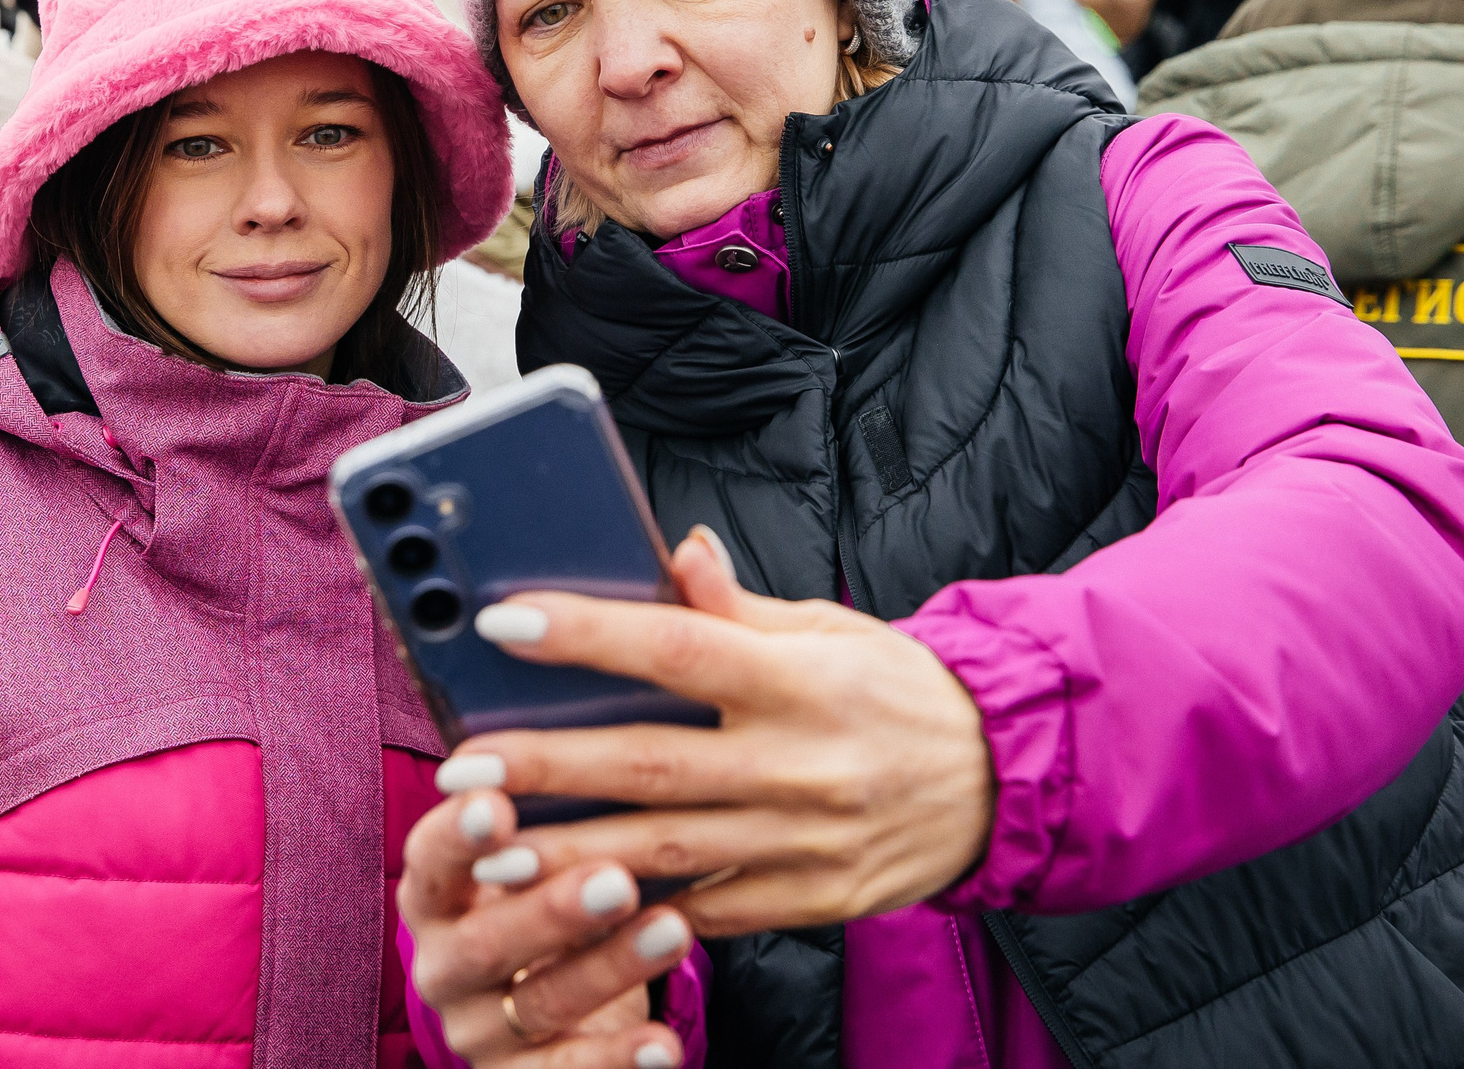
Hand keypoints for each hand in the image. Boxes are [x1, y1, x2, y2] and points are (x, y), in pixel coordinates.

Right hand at [400, 789, 690, 1067]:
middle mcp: (441, 964)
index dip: (460, 833)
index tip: (498, 801)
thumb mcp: (527, 862)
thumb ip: (541, 816)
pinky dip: (618, 1061)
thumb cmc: (541, 901)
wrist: (548, 1009)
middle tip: (616, 877)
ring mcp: (475, 1030)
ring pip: (538, 1002)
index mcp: (434, 895)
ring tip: (673, 933)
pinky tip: (665, 1047)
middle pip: (485, 941)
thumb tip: (592, 739)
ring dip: (609, 969)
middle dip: (552, 909)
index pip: (431, 859)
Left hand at [425, 527, 994, 942]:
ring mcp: (805, 842)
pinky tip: (568, 907)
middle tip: (461, 766)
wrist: (1003, 781)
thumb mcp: (830, 627)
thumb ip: (740, 606)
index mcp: (801, 680)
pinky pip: (711, 912)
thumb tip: (676, 549)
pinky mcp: (810, 901)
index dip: (590, 635)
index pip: (680, 651)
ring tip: (488, 848)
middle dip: (549, 768)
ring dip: (569, 855)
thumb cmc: (896, 690)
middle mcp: (801, 764)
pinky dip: (637, 913)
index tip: (505, 621)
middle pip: (653, 766)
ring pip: (667, 853)